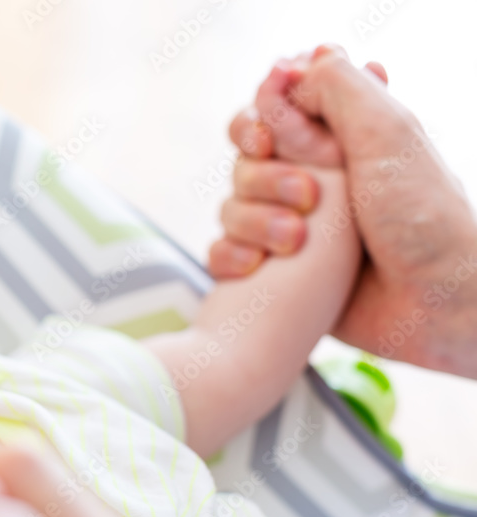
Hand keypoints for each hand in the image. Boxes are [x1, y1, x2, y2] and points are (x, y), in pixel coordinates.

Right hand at [211, 45, 476, 378]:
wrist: (433, 304)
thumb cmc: (422, 218)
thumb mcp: (387, 131)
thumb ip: (335, 87)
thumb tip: (287, 70)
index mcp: (336, 143)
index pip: (266, 115)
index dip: (255, 124)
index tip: (268, 140)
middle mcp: (310, 181)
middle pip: (242, 162)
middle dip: (263, 179)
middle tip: (307, 197)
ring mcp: (290, 228)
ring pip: (230, 208)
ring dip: (254, 222)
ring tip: (296, 242)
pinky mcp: (276, 271)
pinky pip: (224, 254)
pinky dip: (232, 257)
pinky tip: (259, 266)